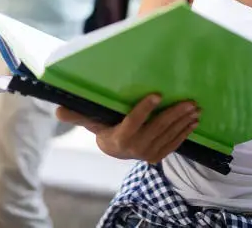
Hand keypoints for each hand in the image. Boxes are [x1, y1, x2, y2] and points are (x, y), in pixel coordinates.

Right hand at [56, 94, 199, 163]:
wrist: (115, 151)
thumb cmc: (104, 129)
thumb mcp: (91, 122)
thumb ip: (78, 115)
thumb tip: (56, 109)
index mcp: (119, 137)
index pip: (134, 121)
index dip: (145, 109)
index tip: (157, 94)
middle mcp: (135, 147)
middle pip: (158, 128)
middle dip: (175, 114)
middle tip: (189, 101)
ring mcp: (148, 153)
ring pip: (169, 135)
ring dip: (184, 121)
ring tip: (195, 108)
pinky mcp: (158, 157)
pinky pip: (174, 144)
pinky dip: (185, 132)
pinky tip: (194, 121)